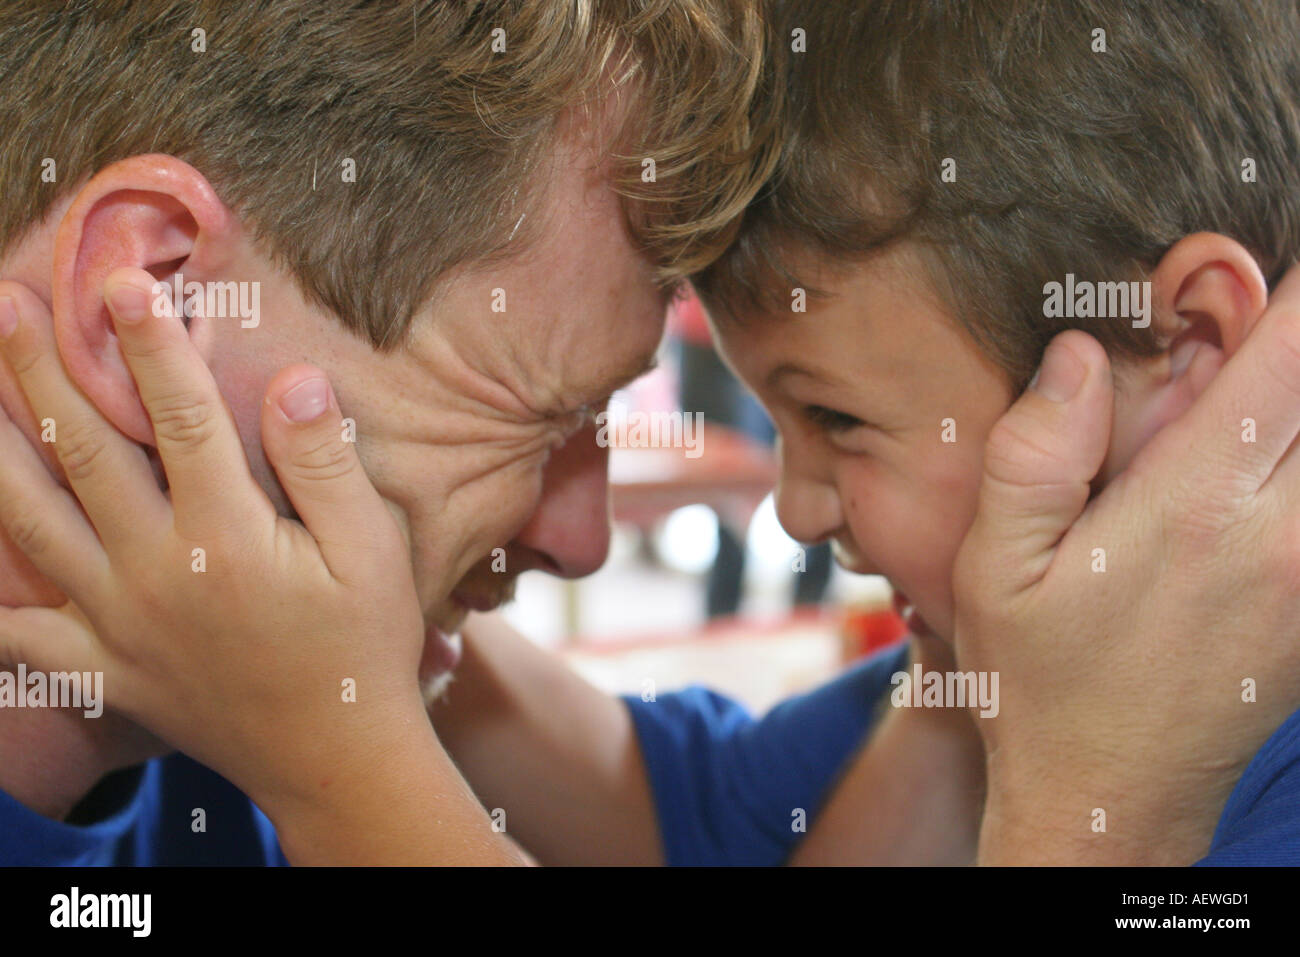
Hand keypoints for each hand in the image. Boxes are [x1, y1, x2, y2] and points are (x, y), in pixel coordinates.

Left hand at [0, 269, 434, 830]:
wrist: (334, 756)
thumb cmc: (363, 647)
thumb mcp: (373, 553)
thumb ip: (328, 464)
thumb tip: (294, 380)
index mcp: (227, 537)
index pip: (180, 418)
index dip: (149, 344)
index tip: (119, 281)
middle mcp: (156, 573)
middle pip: (84, 453)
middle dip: (42, 369)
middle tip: (6, 303)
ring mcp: (118, 625)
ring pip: (31, 525)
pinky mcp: (102, 668)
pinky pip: (19, 632)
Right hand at [953, 264, 1299, 863]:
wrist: (1108, 800)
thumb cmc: (1039, 682)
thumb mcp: (995, 571)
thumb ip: (1033, 455)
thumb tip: (1081, 354)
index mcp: (1193, 511)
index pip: (1287, 357)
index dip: (1288, 288)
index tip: (1258, 258)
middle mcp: (1283, 537)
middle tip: (1256, 317)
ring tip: (1251, 393)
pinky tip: (1256, 459)